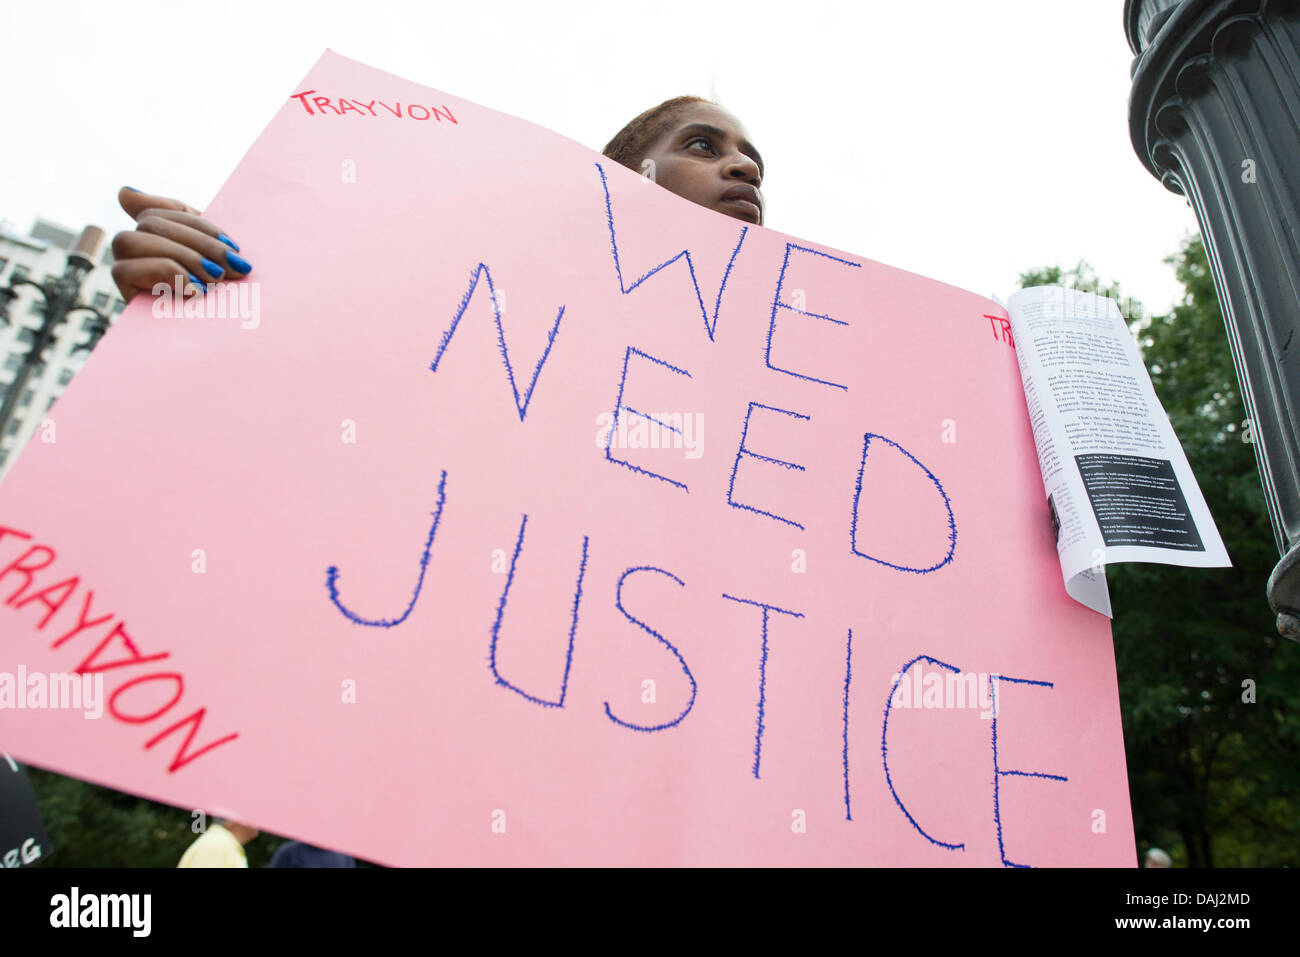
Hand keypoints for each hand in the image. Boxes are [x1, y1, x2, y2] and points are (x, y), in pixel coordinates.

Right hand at [109, 187, 251, 301]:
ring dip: (180, 257)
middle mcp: (136, 250)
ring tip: (214, 282)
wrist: (228, 349)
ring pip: (131, 241)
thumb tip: (123, 192)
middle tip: (233, 268)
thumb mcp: (210, 255)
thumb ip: (181, 220)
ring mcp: (127, 273)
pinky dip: (165, 274)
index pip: (162, 209)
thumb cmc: (225, 298)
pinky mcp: (124, 296)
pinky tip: (195, 293)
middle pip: (149, 223)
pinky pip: (125, 271)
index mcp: (159, 234)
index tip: (234, 246)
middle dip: (198, 244)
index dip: (198, 224)